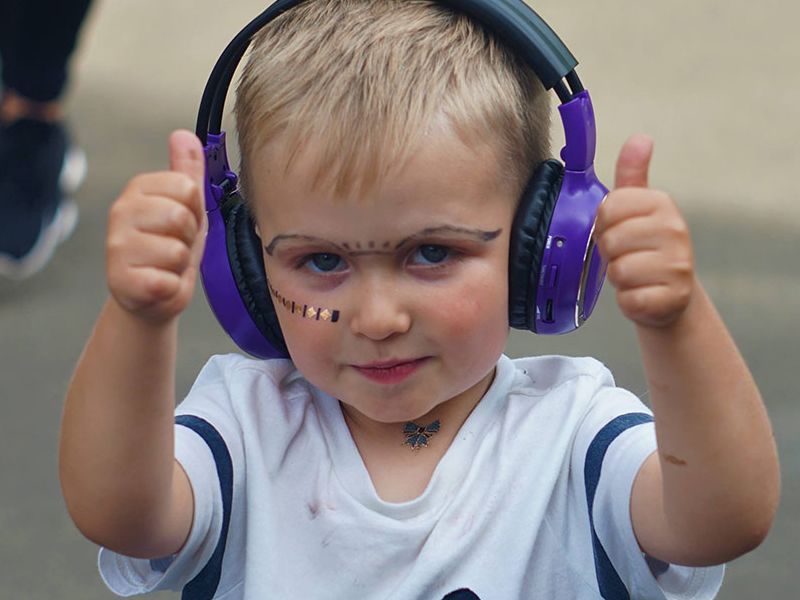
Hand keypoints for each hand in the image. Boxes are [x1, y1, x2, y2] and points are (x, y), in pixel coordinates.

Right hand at [106, 130, 206, 323]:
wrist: (152, 295)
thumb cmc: (169, 247)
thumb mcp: (186, 206)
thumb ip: (186, 172)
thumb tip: (184, 134)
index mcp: (139, 189)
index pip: (188, 188)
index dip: (196, 210)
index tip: (185, 223)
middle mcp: (120, 212)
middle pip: (181, 217)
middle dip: (189, 237)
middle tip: (176, 246)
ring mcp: (117, 247)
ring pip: (177, 251)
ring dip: (180, 264)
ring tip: (167, 265)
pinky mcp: (120, 281)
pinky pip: (166, 281)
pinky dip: (171, 288)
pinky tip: (158, 285)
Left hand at [594, 134, 694, 327]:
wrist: (671, 295)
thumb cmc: (645, 248)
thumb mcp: (638, 208)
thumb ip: (632, 175)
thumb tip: (640, 138)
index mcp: (661, 204)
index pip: (608, 208)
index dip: (603, 224)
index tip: (616, 230)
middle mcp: (675, 230)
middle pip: (611, 240)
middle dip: (610, 253)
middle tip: (625, 255)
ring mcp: (677, 265)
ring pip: (618, 271)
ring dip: (618, 278)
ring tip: (634, 275)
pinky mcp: (672, 298)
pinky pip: (630, 299)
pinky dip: (628, 301)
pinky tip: (641, 294)